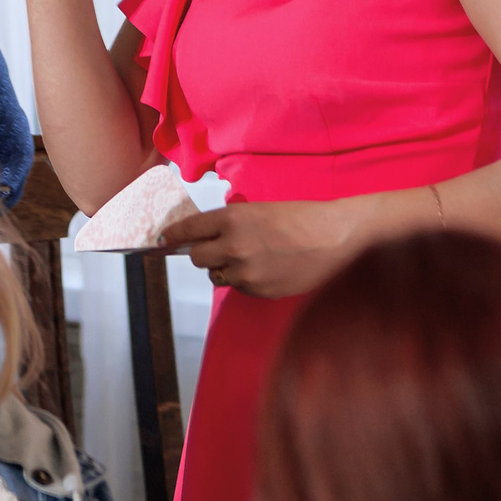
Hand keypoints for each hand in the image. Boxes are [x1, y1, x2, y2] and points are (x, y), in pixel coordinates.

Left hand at [159, 199, 371, 299]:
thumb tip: (205, 237)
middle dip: (204, 253)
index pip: (189, 229)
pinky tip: (266, 269)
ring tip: (250, 258)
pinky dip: (245, 280)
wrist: (335, 236)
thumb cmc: (301, 216)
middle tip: (219, 249)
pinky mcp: (259, 291)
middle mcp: (233, 246)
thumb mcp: (259, 210)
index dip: (174, 235)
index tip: (165, 239)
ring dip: (224, 268)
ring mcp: (246, 272)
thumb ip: (230, 224)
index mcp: (232, 219)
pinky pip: (239, 288)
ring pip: (216, 276)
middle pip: (196, 258)